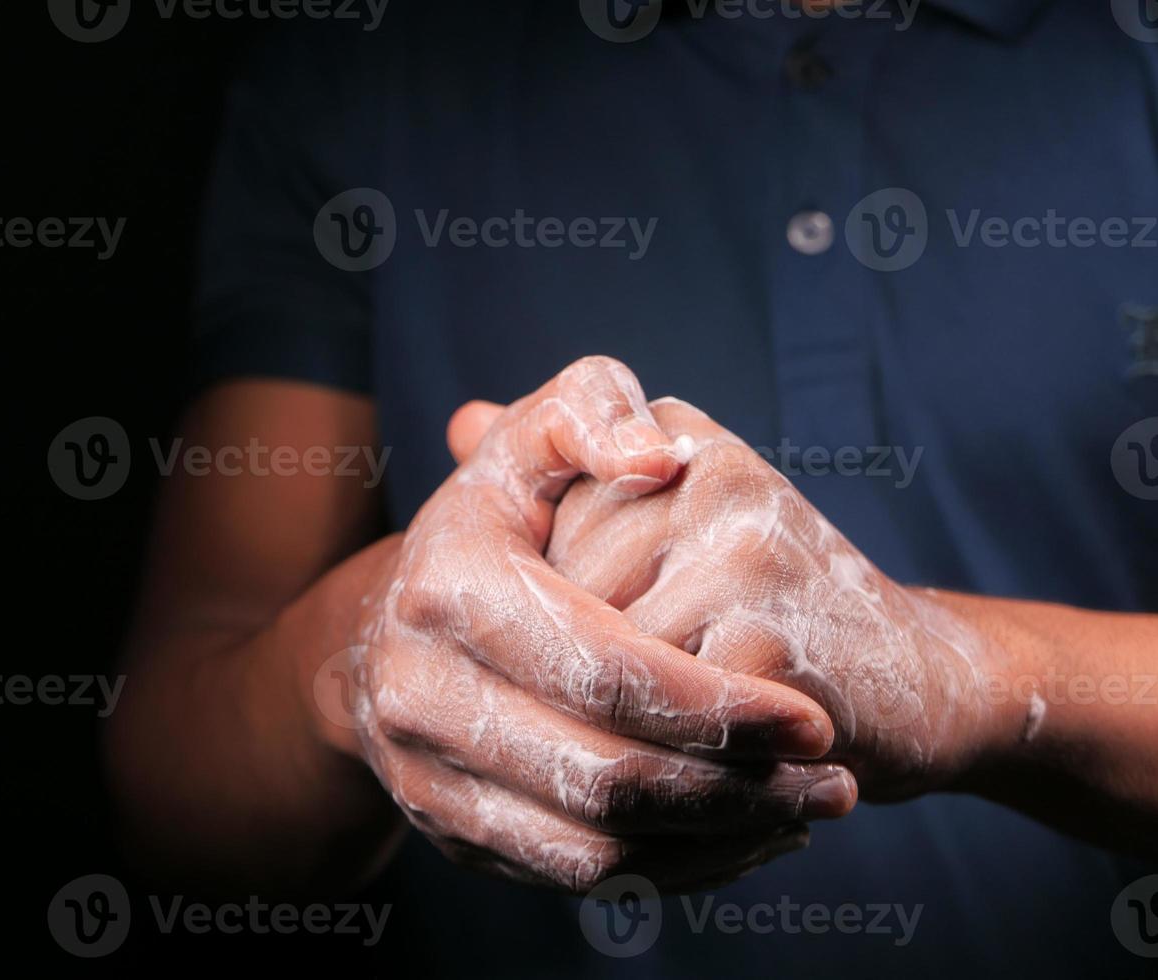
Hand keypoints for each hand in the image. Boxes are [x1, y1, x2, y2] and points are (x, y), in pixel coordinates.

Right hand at [334, 358, 857, 893]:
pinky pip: (573, 876)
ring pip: (593, 845)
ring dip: (716, 840)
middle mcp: (418, 692)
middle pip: (604, 774)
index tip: (812, 720)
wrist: (386, 627)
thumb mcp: (531, 439)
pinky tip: (740, 837)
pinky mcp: (447, 833)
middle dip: (735, 787)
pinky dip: (670, 869)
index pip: (603, 668)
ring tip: (806, 811)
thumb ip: (595, 412)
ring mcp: (425, 775)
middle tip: (832, 780)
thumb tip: (662, 459)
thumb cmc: (492, 524)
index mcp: (448, 587)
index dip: (717, 705)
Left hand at [541, 396, 1019, 799]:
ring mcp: (739, 544)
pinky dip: (664, 759)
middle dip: (567, 673)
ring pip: (595, 661)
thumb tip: (462, 422)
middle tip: (614, 704)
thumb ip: (562, 472)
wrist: (917, 679)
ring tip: (652, 744)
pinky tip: (702, 768)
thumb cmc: (763, 608)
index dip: (543, 613)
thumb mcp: (664, 523)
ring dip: (612, 722)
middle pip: (556, 595)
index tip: (571, 649)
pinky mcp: (767, 636)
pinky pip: (653, 718)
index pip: (533, 525)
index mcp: (671, 431)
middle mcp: (702, 466)